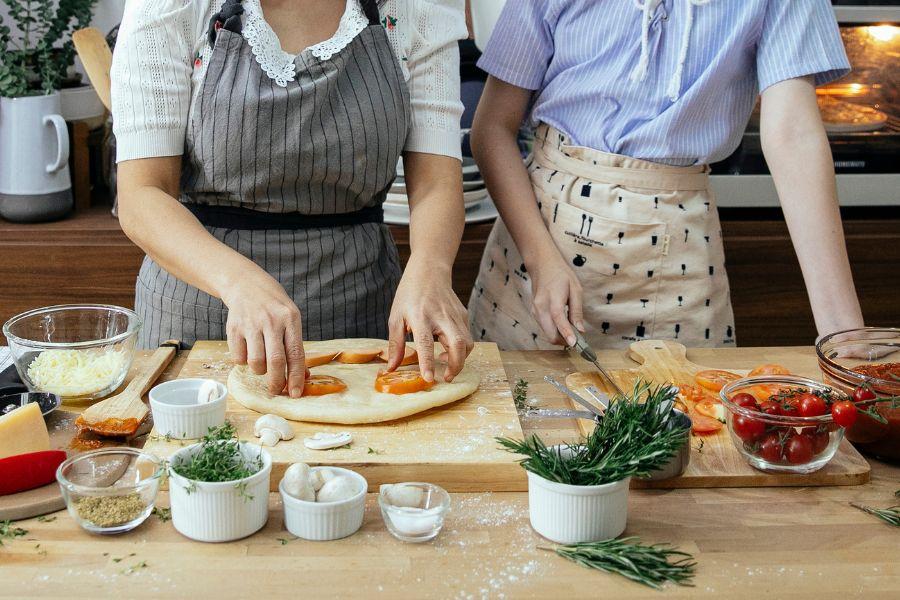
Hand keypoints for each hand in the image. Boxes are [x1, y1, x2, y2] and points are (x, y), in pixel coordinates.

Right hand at [222, 271, 305, 396]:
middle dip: (277, 382)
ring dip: (260, 371)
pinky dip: (244, 362)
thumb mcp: (291, 319)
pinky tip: (248, 351)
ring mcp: (251, 324)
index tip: (296, 393)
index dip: (296, 377)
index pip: (295, 354)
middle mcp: (271, 321)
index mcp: (290, 319)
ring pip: (256, 363)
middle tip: (276, 390)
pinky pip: (238, 358)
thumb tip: (303, 377)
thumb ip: (295, 346)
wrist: (246, 285)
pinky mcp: (233, 328)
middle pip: (275, 361)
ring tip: (262, 363)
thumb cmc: (274, 307)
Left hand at [387, 259, 472, 381]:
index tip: (429, 379)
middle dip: (456, 365)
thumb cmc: (409, 295)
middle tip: (447, 378)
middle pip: (458, 344)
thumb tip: (392, 368)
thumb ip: (395, 344)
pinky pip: (467, 337)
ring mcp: (455, 315)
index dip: (428, 362)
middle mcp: (441, 316)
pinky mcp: (463, 315)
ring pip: (467, 343)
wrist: (429, 271)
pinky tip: (447, 348)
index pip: (426, 343)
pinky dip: (461, 348)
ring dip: (460, 359)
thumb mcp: (396, 317)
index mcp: (420, 317)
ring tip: (445, 361)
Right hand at [527, 249, 583, 345]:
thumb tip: (580, 329)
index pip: (559, 319)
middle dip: (564, 340)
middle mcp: (540, 307)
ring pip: (547, 333)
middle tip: (578, 338)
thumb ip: (577, 310)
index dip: (567, 334)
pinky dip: (554, 330)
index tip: (574, 344)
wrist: (542, 265)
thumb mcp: (575, 289)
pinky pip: (544, 328)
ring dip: (559, 336)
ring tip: (571, 329)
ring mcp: (535, 311)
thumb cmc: (561, 275)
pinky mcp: (533, 313)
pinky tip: (562, 324)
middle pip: (550, 333)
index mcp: (553, 298)